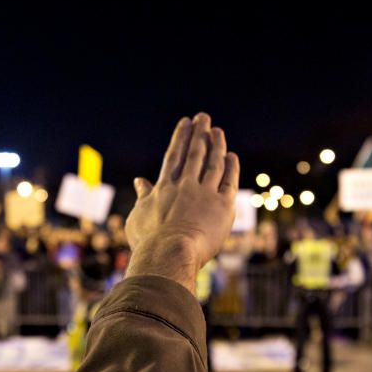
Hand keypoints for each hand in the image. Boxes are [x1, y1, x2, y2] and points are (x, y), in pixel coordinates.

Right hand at [125, 113, 239, 293]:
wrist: (169, 253)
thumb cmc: (149, 241)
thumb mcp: (139, 216)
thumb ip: (143, 196)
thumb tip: (140, 181)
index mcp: (164, 188)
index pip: (174, 156)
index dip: (180, 137)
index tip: (185, 122)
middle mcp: (185, 185)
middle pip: (195, 153)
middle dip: (199, 133)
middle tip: (204, 117)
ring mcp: (205, 194)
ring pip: (213, 163)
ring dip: (216, 145)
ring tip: (218, 131)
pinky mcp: (223, 206)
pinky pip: (229, 181)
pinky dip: (231, 167)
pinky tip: (232, 157)